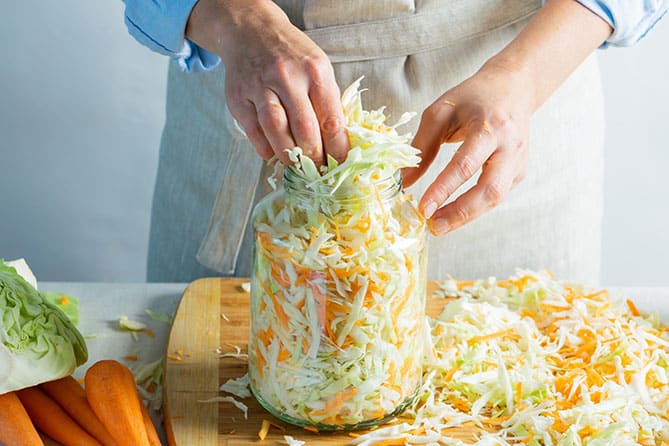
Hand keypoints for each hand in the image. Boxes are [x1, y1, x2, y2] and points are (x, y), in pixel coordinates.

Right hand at [186, 0, 348, 164]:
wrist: (251, 31)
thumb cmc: (291, 55)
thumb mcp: (318, 68)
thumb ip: (327, 101)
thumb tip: (337, 142)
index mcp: (315, 71)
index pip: (331, 120)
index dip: (337, 149)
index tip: (340, 165)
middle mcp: (287, 77)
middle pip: (304, 129)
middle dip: (313, 157)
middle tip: (318, 170)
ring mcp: (260, 86)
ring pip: (276, 130)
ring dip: (289, 156)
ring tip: (297, 166)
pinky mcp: (238, 96)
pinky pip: (253, 130)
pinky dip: (264, 148)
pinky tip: (273, 154)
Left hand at [403, 60, 533, 235]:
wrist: (513, 87)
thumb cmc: (473, 97)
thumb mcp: (441, 112)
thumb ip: (422, 147)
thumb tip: (402, 181)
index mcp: (490, 126)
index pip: (466, 164)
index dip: (444, 189)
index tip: (424, 208)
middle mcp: (509, 146)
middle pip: (490, 189)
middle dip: (460, 213)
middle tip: (433, 226)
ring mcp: (518, 162)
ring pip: (495, 198)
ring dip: (466, 216)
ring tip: (438, 226)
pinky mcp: (518, 172)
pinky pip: (495, 196)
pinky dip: (474, 208)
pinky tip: (453, 214)